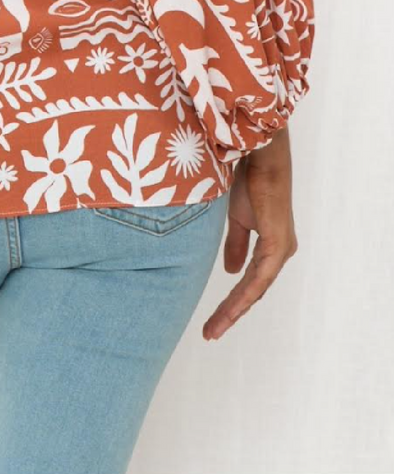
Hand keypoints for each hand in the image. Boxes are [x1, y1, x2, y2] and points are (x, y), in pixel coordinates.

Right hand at [203, 127, 297, 340]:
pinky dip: (243, 295)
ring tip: (213, 329)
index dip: (231, 301)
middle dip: (230, 313)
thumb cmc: (249, 179)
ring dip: (233, 310)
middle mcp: (278, 252)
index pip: (249, 281)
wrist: (259, 156)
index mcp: (270, 245)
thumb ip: (235, 244)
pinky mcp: (277, 244)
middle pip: (252, 291)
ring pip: (255, 290)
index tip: (212, 320)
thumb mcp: (236, 217)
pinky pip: (259, 279)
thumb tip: (230, 271)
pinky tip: (230, 309)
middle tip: (209, 333)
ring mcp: (280, 250)